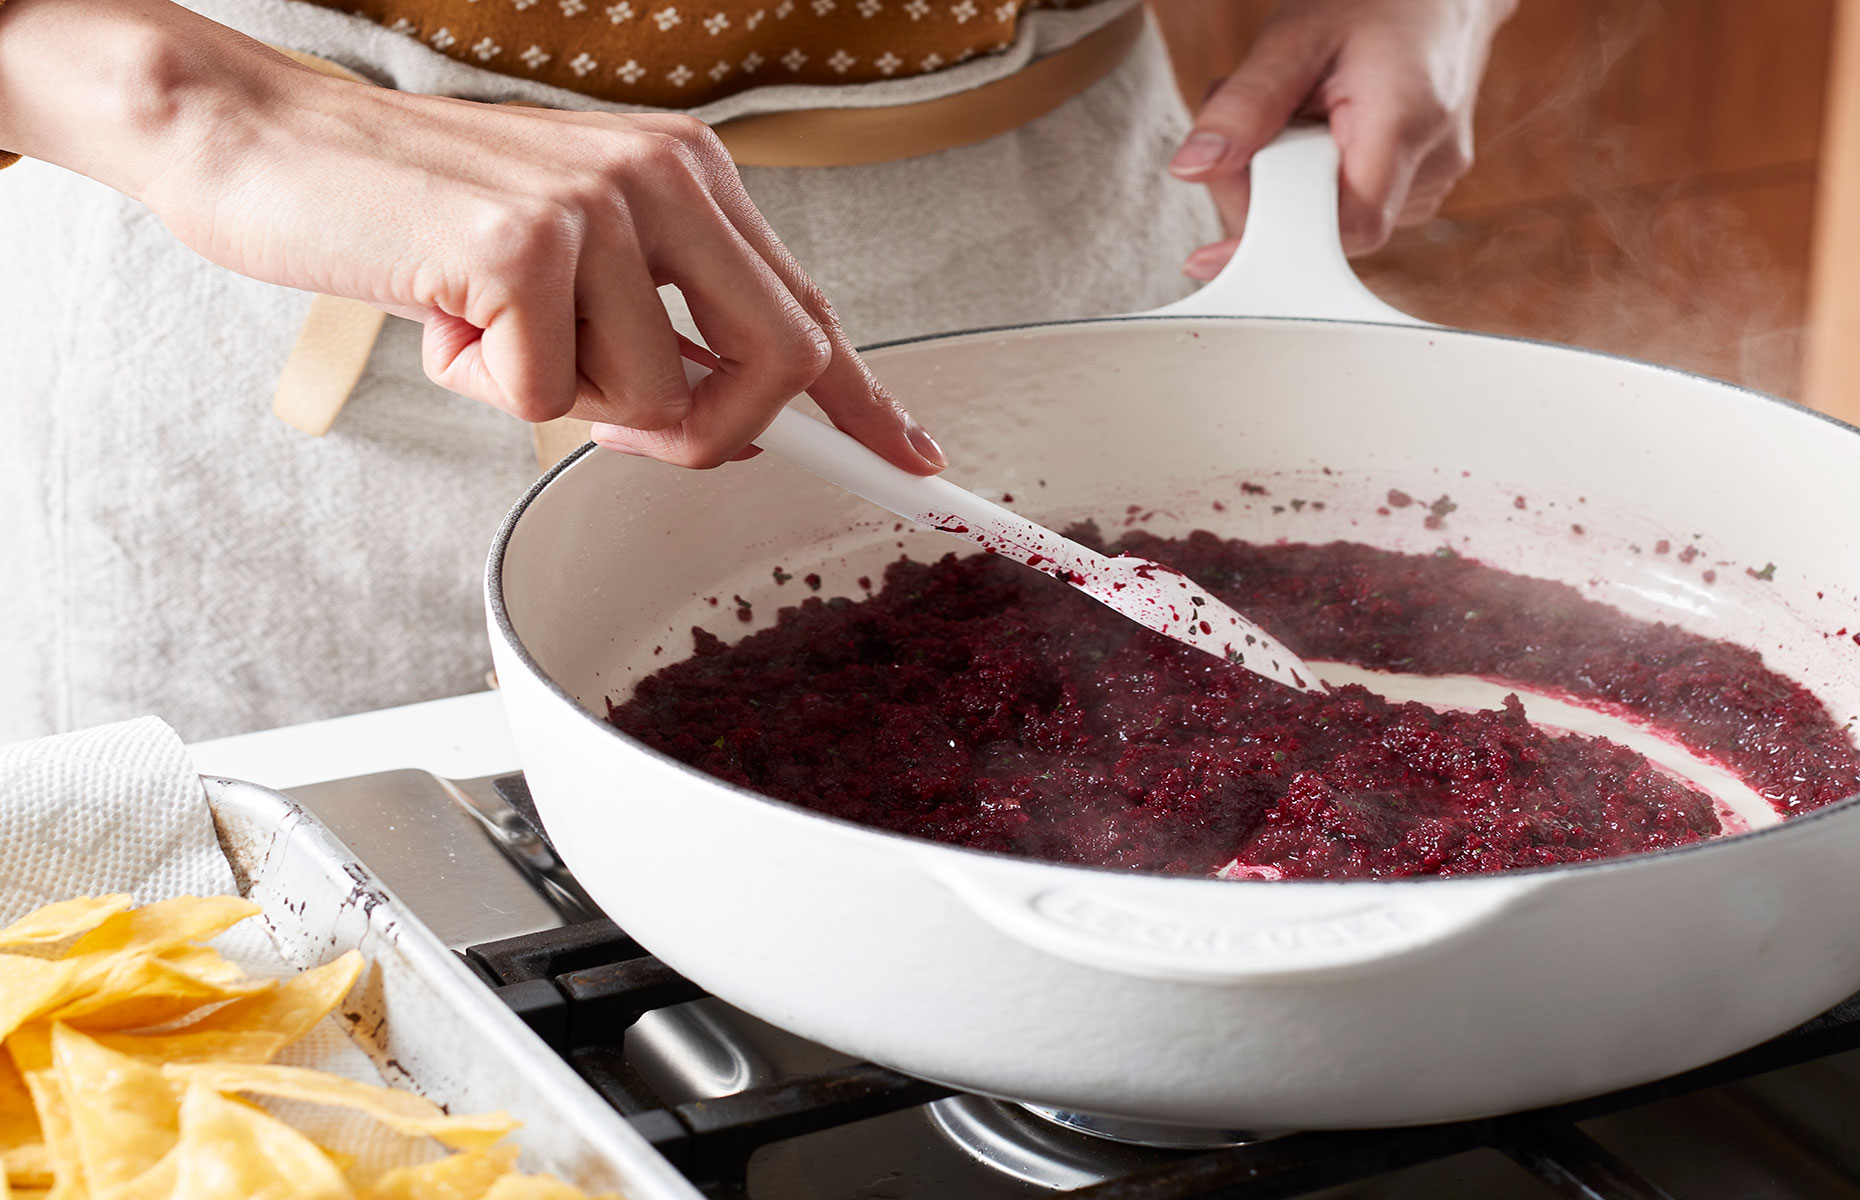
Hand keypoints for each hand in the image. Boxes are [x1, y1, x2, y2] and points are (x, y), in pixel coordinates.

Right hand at [0, 0, 945, 472]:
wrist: (276, 149)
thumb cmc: (420, 220)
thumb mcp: (571, 265)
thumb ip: (660, 330)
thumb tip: (737, 426)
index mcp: (690, 179)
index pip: (806, 305)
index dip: (864, 398)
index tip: (912, 457)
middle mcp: (666, 176)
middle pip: (780, 359)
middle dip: (711, 435)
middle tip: (613, 423)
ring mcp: (601, 203)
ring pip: (652, 400)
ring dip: (559, 398)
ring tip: (486, 324)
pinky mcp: (526, 242)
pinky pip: (544, 398)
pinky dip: (483, 386)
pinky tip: (441, 313)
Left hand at [1168, 0, 1514, 274]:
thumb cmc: (1376, 4)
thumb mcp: (1295, 38)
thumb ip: (1244, 106)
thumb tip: (1192, 168)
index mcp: (1405, 127)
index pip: (1345, 229)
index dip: (1273, 245)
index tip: (1211, 256)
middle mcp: (1430, 168)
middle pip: (1323, 231)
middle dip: (1260, 192)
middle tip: (1240, 130)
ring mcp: (1429, 184)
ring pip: (1328, 223)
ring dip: (1281, 185)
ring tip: (1284, 118)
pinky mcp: (1416, 190)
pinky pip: (1343, 209)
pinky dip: (1307, 182)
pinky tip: (1307, 135)